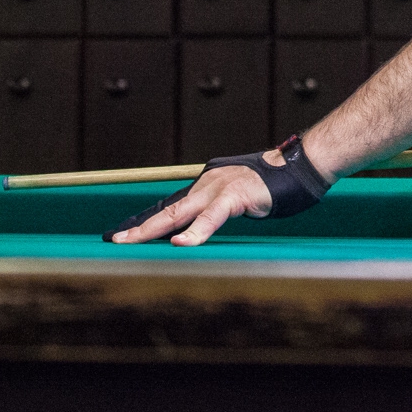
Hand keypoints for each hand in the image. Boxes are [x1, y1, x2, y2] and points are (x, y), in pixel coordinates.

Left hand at [108, 149, 281, 245]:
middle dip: (138, 228)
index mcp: (206, 187)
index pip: (170, 208)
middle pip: (166, 211)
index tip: (122, 236)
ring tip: (130, 242)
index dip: (146, 223)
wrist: (297, 168)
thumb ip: (215, 211)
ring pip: (180, 213)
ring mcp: (219, 189)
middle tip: (115, 240)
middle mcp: (206, 184)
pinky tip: (181, 242)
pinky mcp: (235, 196)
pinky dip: (196, 232)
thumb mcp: (235, 198)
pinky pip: (211, 217)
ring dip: (152, 230)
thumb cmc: (269, 187)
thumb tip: (198, 231)